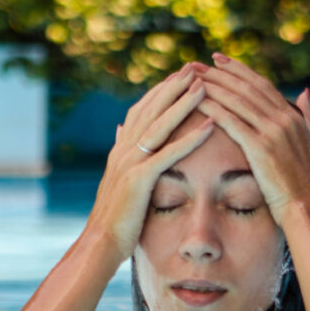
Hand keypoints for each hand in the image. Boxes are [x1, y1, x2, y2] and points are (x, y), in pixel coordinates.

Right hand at [88, 64, 214, 261]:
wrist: (101, 242)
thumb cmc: (113, 217)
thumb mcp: (116, 179)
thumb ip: (122, 152)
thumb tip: (121, 130)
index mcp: (120, 149)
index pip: (141, 110)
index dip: (160, 91)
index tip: (179, 75)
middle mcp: (123, 150)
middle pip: (151, 109)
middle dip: (172, 87)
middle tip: (194, 68)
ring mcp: (130, 163)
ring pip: (159, 125)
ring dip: (183, 104)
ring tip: (204, 87)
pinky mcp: (139, 179)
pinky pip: (168, 153)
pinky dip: (189, 138)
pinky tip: (209, 126)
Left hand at [193, 54, 309, 228]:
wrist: (308, 207)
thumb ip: (309, 118)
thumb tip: (305, 93)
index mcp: (293, 117)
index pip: (261, 85)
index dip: (238, 71)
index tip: (218, 61)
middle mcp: (284, 119)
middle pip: (246, 88)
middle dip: (219, 73)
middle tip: (195, 65)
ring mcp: (273, 132)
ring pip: (238, 100)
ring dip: (212, 86)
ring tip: (190, 78)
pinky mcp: (261, 148)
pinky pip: (232, 122)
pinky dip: (213, 109)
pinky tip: (197, 102)